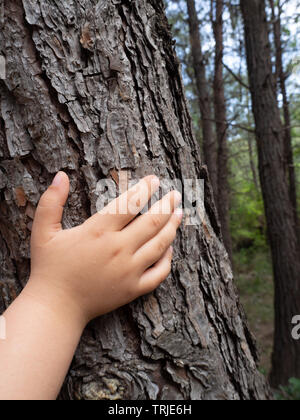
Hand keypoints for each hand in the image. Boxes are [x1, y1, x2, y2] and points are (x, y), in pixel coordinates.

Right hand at [26, 172, 182, 325]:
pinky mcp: (133, 289)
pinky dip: (168, 259)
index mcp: (99, 232)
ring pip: (160, 244)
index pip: (130, 203)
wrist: (56, 306)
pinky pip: (159, 273)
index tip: (155, 180)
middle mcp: (119, 249)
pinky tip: (170, 248)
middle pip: (152, 221)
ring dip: (173, 227)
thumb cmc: (49, 268)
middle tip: (176, 193)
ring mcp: (129, 271)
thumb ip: (51, 202)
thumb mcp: (43, 231)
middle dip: (167, 204)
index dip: (145, 189)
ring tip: (180, 214)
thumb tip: (60, 175)